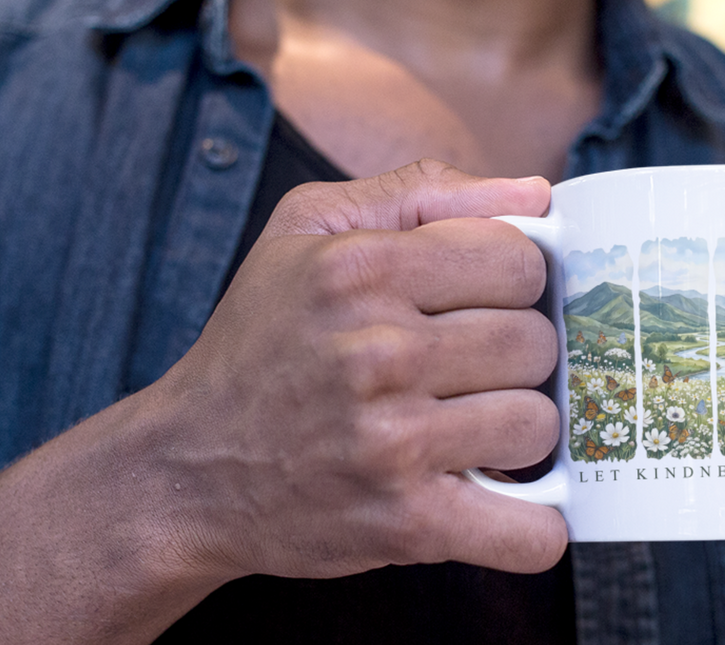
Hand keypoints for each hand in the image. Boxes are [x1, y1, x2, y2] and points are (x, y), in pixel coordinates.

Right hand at [140, 159, 566, 581]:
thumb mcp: (309, 227)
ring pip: (538, 425)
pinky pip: (527, 532)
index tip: (486, 298)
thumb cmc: (258, 338)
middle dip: (517, 353)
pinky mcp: (404, 525)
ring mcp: (392, 443)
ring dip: (516, 430)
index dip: (515, 279)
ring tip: (470, 425)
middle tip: (472, 367)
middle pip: (534, 342)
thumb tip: (535, 193)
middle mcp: (377, 352)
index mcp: (360, 268)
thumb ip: (422, 191)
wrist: (187, 468)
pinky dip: (536, 528)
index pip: (517, 260)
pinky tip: (507, 502)